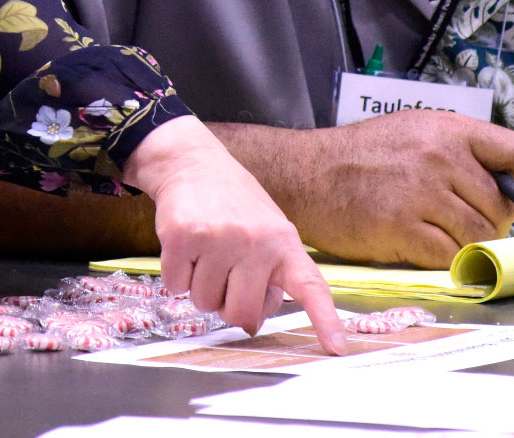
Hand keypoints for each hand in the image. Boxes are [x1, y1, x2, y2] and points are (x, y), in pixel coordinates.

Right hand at [122, 116, 346, 354]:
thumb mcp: (267, 231)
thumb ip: (269, 276)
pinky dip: (176, 276)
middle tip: (226, 277)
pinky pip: (176, 287)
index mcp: (284, 242)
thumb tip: (252, 323)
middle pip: (241, 314)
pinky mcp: (183, 238)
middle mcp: (255, 241)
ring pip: (204, 303)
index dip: (325, 320)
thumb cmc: (235, 206)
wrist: (194, 163)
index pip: (310, 286)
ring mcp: (218, 239)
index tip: (337, 348)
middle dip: (229, 306)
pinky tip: (186, 248)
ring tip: (206, 254)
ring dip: (201, 287)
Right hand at [276, 110, 513, 266]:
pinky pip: (448, 255)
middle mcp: (438, 157)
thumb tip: (506, 191)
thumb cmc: (360, 157)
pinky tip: (424, 248)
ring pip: (478, 235)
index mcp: (446, 129)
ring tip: (445, 238)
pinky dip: (443, 259)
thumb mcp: (412, 131)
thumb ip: (457, 152)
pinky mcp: (400, 227)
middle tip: (468, 226)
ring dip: (469, 244)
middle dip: (491, 223)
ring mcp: (420, 192)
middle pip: (498, 205)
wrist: (306, 175)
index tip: (512, 199)